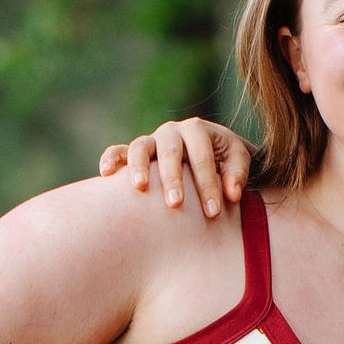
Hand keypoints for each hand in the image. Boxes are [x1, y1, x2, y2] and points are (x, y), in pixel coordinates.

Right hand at [98, 118, 251, 216]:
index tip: (213, 212)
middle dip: (173, 178)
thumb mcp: (237, 160)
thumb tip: (232, 194)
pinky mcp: (134, 153)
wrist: (208, 153)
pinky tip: (105, 174)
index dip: (208, 184)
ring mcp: (151, 141)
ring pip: (140, 147)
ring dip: (139, 166)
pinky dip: (110, 159)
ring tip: (140, 188)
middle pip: (170, 152)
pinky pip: (117, 151)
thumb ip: (238, 174)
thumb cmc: (224, 161)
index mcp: (198, 130)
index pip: (202, 157)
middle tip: (175, 204)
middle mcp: (172, 133)